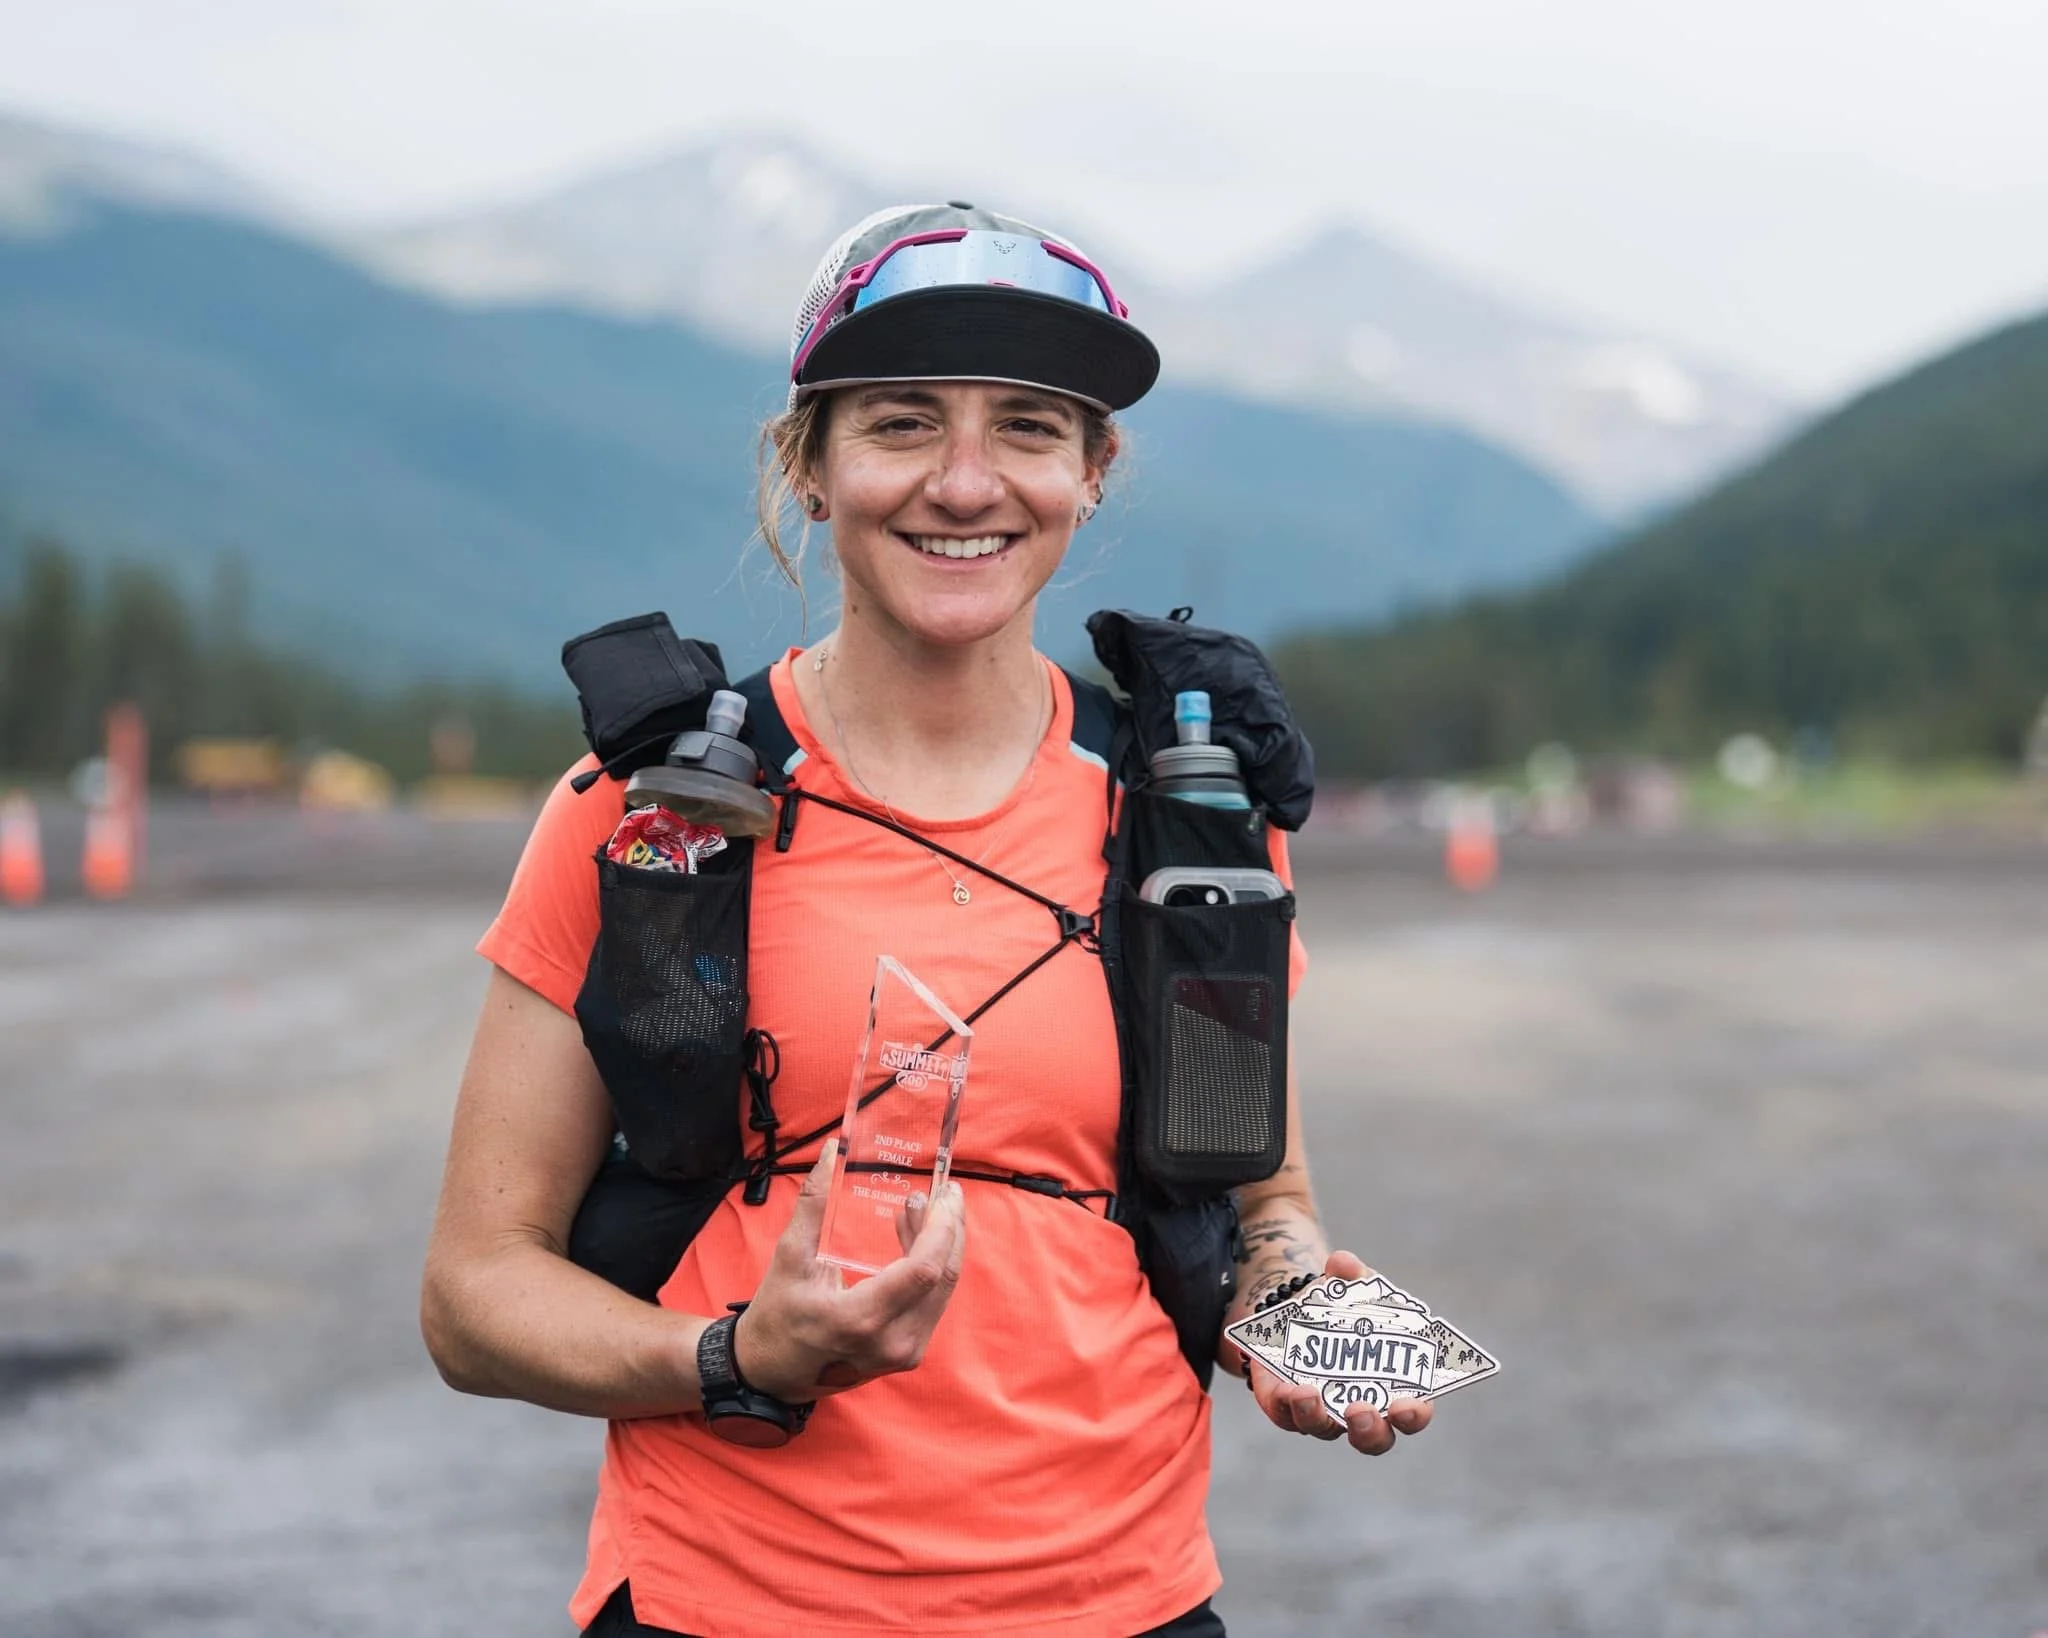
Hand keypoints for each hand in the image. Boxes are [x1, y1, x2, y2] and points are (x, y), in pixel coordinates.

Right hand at [731, 1143, 966, 1402]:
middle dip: (949, 1228)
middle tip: (944, 1191)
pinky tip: (914, 1236)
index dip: (942, 1228)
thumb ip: (814, 1202)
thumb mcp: (789, 1256)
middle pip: (943, 1277)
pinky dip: (931, 1266)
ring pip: (942, 1289)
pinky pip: (932, 1303)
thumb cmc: (777, 1315)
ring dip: (941, 1244)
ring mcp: (903, 1353)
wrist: (770, 1373)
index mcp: (861, 1319)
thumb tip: (832, 1152)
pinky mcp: (908, 1354)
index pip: (924, 1271)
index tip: (945, 1193)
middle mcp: (892, 1342)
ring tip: (921, 1207)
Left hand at [1243, 1249, 1433, 1454]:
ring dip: (1318, 1416)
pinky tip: (1287, 1387)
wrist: (1294, 1311)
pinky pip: (1286, 1413)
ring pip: (1324, 1429)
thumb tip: (1344, 1263)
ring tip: (1309, 1393)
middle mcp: (1361, 1408)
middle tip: (1361, 1411)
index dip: (1415, 1414)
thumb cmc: (1340, 1306)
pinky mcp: (1286, 1405)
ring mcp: (1323, 1412)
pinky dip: (1287, 1403)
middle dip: (1369, 1430)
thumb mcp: (1350, 1285)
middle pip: (1373, 1438)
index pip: (1413, 1413)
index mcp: (1392, 1384)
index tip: (1409, 1406)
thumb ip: (1351, 1274)